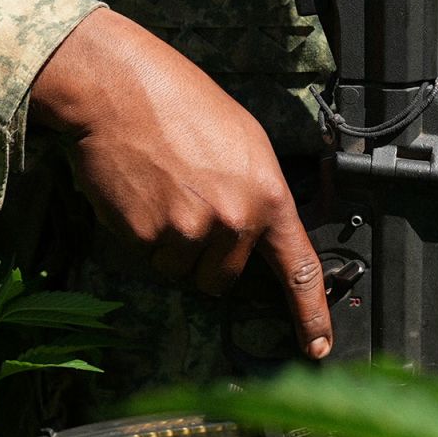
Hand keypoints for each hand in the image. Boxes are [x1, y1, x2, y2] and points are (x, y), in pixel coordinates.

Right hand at [31, 8, 332, 359]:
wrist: (119, 88)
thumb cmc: (182, 105)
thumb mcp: (245, 143)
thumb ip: (259, 195)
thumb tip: (259, 236)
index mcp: (268, 196)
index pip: (299, 269)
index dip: (311, 315)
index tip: (317, 348)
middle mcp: (233, 220)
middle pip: (223, 278)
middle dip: (206, 255)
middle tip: (189, 206)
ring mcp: (188, 232)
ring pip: (181, 271)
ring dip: (170, 245)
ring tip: (163, 191)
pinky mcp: (145, 237)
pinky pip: (147, 257)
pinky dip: (140, 234)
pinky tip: (140, 193)